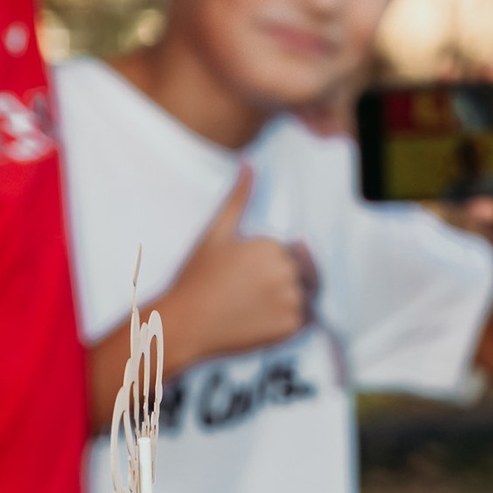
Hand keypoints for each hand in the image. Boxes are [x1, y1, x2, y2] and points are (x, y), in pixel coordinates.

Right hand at [152, 170, 315, 370]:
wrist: (186, 323)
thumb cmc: (197, 276)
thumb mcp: (216, 233)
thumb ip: (238, 199)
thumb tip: (249, 165)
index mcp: (273, 246)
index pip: (294, 253)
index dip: (273, 264)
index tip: (247, 276)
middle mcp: (286, 272)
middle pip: (304, 274)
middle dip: (285, 281)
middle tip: (250, 294)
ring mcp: (291, 301)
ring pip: (306, 297)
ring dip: (290, 300)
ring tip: (255, 306)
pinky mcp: (291, 327)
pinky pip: (304, 321)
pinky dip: (290, 321)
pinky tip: (261, 320)